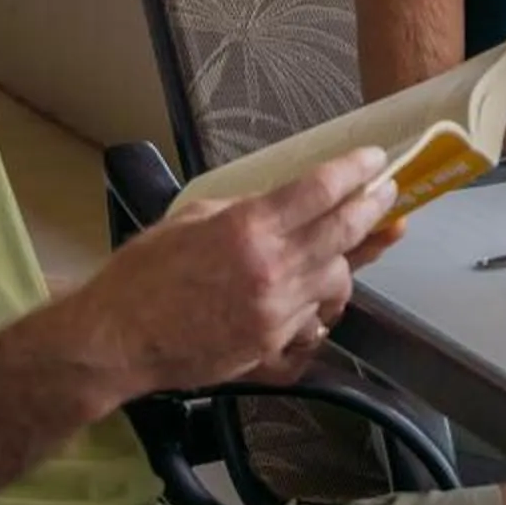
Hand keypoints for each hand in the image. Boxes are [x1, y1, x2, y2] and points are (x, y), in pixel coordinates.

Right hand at [68, 147, 400, 399]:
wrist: (118, 340)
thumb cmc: (144, 274)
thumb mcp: (194, 218)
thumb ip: (248, 208)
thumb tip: (287, 202)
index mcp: (249, 227)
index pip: (321, 189)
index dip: (355, 169)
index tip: (373, 158)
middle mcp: (272, 267)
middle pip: (346, 230)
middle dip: (374, 205)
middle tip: (387, 190)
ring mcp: (277, 311)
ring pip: (339, 278)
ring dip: (346, 259)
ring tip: (348, 247)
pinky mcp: (273, 346)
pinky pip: (316, 319)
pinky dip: (319, 304)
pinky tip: (315, 295)